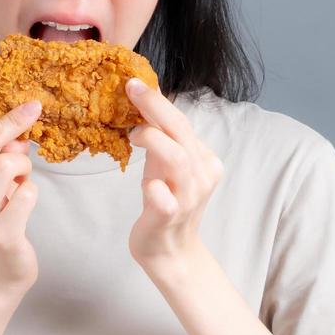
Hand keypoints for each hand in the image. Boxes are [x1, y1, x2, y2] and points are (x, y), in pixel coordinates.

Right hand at [0, 99, 43, 300]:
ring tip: (21, 183)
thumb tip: (21, 130)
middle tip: (23, 144)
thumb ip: (3, 156)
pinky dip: (32, 192)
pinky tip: (25, 205)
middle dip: (4, 133)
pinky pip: (27, 194)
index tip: (24, 116)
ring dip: (24, 167)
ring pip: (7, 165)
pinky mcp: (4, 234)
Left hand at [124, 78, 223, 273]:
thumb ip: (163, 137)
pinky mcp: (170, 217)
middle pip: (182, 132)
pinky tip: (148, 185)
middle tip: (131, 89)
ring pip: (178, 159)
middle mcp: (201, 175)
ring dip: (153, 140)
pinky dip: (155, 188)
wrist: (170, 251)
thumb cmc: (166, 201)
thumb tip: (145, 98)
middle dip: (155, 107)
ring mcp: (188, 197)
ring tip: (133, 135)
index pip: (182, 122)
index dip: (158, 101)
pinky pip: (165, 199)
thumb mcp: (168, 165)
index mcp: (203, 159)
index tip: (134, 83)